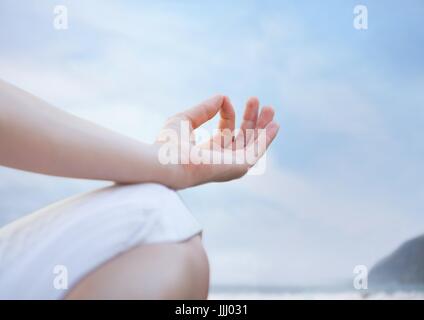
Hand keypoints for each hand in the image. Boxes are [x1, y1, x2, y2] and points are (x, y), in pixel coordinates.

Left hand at [155, 95, 278, 188]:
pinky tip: (274, 125)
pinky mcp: (239, 167)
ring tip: (270, 108)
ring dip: (262, 126)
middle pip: (242, 137)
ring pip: (252, 144)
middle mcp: (221, 159)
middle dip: (251, 119)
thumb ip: (204, 108)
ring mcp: (231, 165)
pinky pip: (257, 151)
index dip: (229, 113)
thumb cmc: (170, 144)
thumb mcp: (186, 119)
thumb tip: (223, 97)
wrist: (169, 161)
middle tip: (256, 101)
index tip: (226, 100)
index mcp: (208, 151)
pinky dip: (267, 138)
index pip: (226, 130)